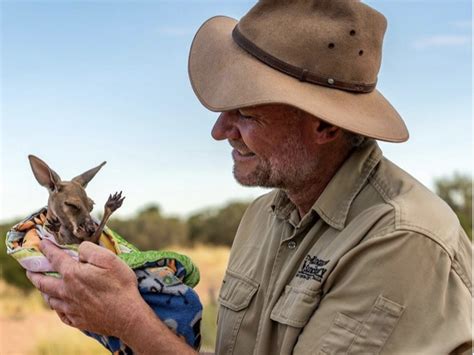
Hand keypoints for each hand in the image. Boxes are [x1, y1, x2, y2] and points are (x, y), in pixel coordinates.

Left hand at [27, 239, 141, 336]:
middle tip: (29, 269)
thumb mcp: (109, 259)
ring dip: (43, 291)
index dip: (47, 248)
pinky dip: (57, 307)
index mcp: (73, 274)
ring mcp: (71, 308)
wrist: (127, 316)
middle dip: (34, 274)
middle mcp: (66, 291)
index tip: (41, 242)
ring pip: (50, 299)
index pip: (55, 258)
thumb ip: (90, 250)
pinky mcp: (77, 320)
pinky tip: (60, 305)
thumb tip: (79, 249)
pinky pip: (60, 313)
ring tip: (43, 286)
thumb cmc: (120, 285)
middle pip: (43, 282)